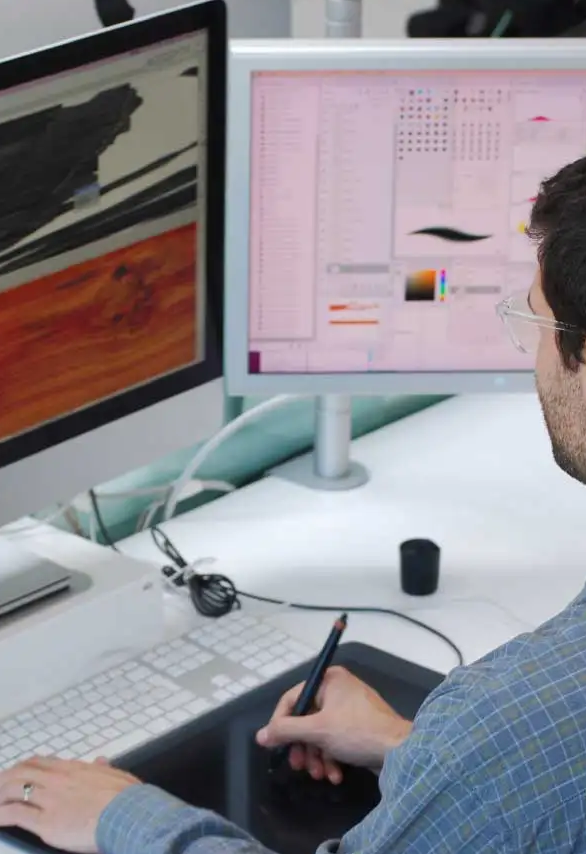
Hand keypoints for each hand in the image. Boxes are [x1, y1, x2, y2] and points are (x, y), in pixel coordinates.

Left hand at [0, 756, 138, 852]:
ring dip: (0, 794)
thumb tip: (101, 761)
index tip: (17, 771)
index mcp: (73, 769)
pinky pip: (15, 814)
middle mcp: (57, 779)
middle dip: (5, 778)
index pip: (40, 762)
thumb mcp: (116, 775)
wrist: (127, 814)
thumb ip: (104, 768)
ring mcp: (50, 799)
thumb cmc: (126, 798)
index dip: (24, 766)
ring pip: (14, 789)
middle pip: (22, 772)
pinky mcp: (45, 822)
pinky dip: (1, 815)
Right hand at [256, 666, 410, 783]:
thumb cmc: (357, 732)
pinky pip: (335, 739)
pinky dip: (332, 757)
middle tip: (298, 766)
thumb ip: (286, 731)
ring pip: (319, 733)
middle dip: (303, 746)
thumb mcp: (317, 731)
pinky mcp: (358, 727)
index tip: (274, 745)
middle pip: (306, 719)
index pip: (292, 698)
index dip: (280, 723)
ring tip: (320, 775)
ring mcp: (349, 708)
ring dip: (317, 756)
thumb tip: (261, 735)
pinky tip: (335, 774)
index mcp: (329, 680)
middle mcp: (338, 689)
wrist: (401, 751)